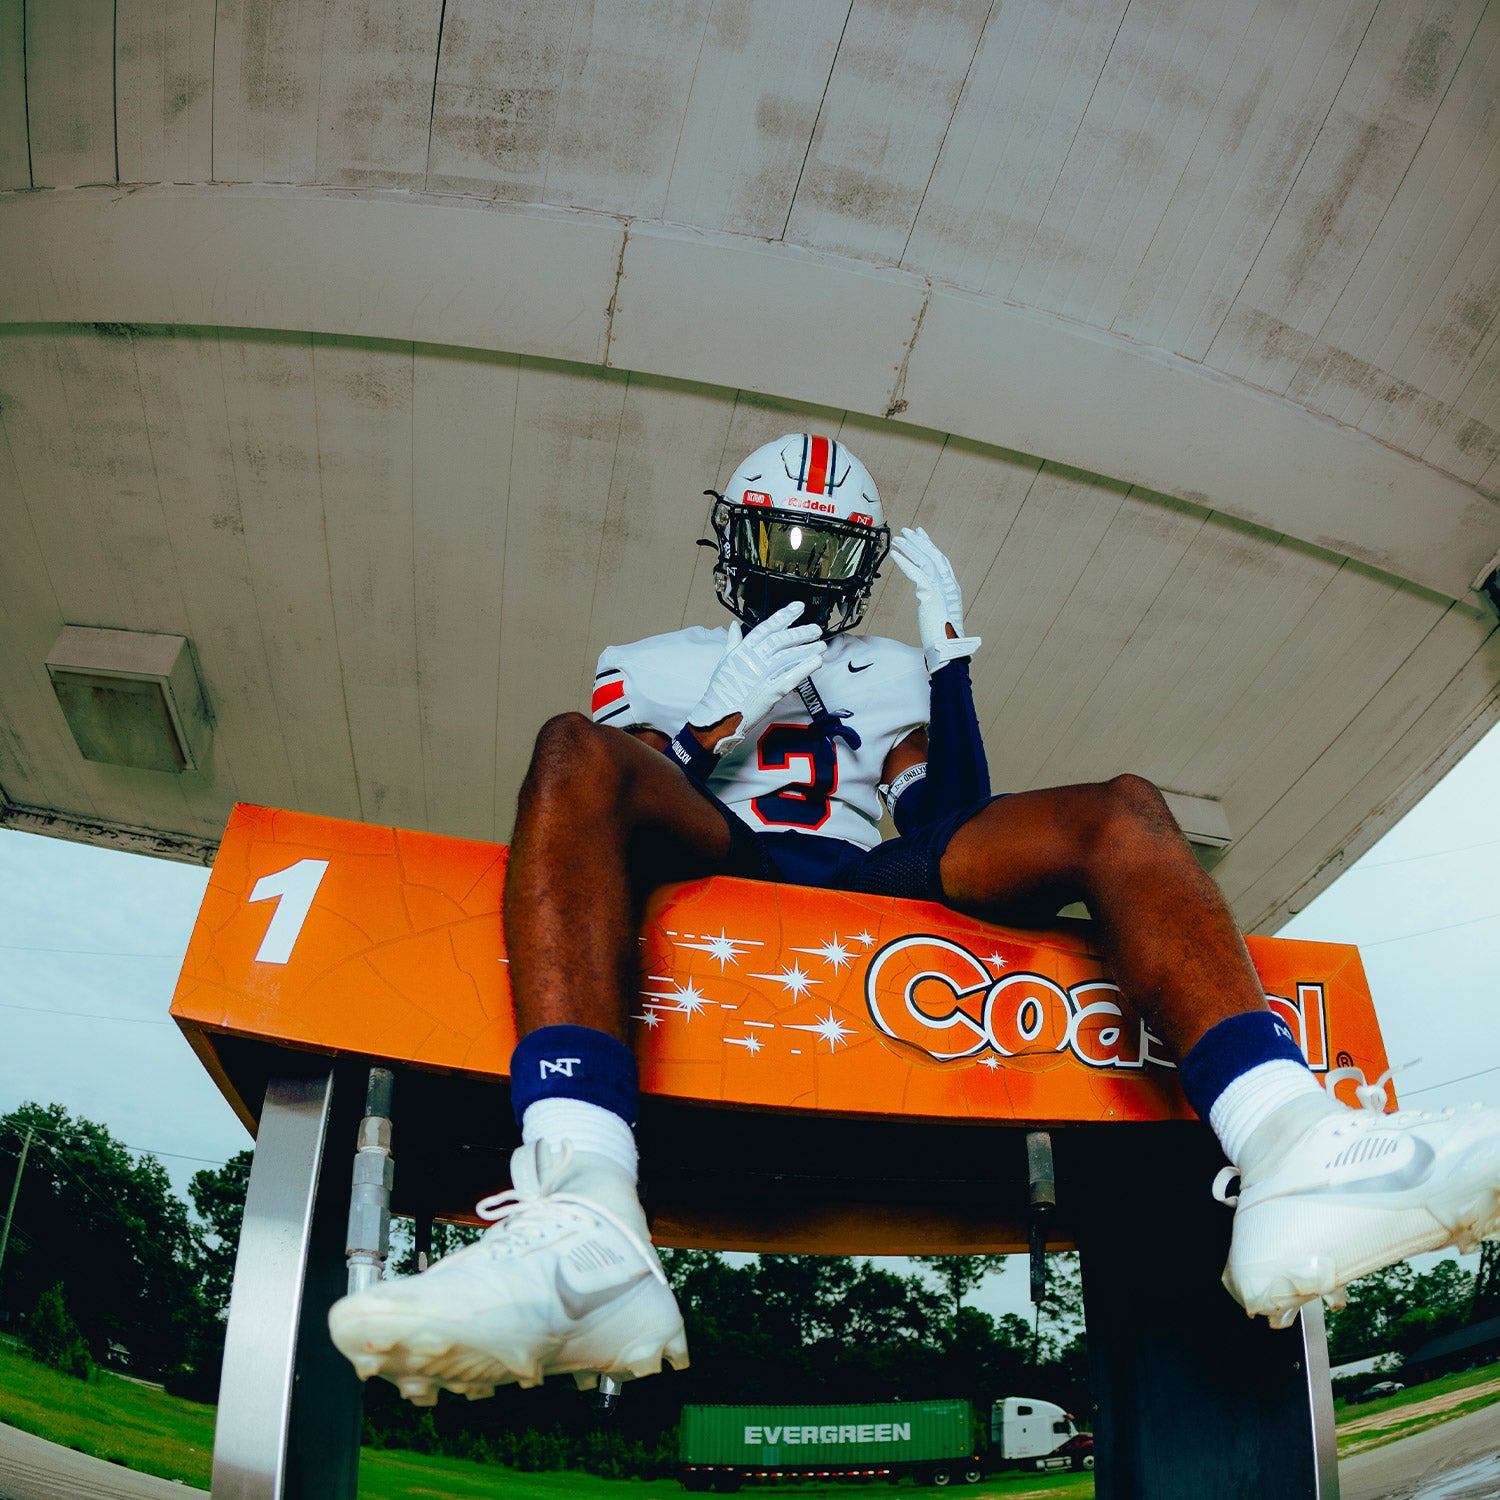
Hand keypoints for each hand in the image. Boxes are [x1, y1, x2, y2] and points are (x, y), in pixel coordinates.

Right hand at [689, 603, 826, 752]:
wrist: (718, 716)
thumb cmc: (720, 691)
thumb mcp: (723, 662)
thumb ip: (732, 642)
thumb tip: (733, 625)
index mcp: (743, 650)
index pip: (767, 627)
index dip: (784, 616)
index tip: (798, 608)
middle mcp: (754, 660)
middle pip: (781, 640)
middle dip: (801, 632)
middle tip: (815, 629)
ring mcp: (762, 675)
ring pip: (789, 657)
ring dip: (807, 650)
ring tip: (821, 645)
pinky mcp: (770, 692)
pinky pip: (791, 677)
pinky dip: (804, 669)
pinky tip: (816, 662)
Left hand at [890, 526, 980, 672]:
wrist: (947, 649)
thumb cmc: (942, 637)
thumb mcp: (937, 613)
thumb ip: (933, 600)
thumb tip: (925, 596)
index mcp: (951, 588)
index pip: (940, 561)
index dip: (930, 546)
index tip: (921, 535)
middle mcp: (949, 584)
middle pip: (934, 556)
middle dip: (919, 541)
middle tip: (906, 531)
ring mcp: (942, 588)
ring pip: (925, 560)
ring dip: (910, 548)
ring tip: (897, 539)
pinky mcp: (932, 594)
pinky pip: (917, 573)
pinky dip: (905, 562)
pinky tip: (894, 555)